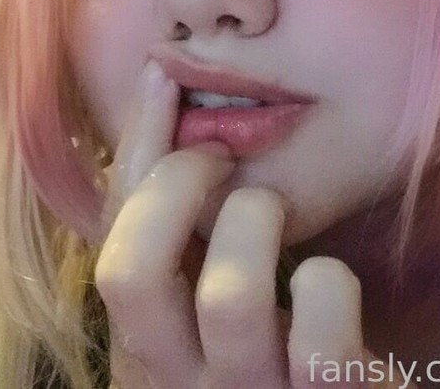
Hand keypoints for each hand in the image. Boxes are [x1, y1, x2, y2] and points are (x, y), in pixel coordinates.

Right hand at [94, 61, 409, 388]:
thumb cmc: (282, 336)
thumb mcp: (217, 279)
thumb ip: (182, 218)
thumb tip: (161, 89)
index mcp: (151, 342)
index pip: (110, 242)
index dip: (132, 152)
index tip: (163, 80)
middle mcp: (184, 377)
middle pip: (128, 276)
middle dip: (173, 185)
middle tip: (220, 155)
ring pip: (229, 299)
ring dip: (255, 219)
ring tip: (276, 211)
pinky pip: (321, 343)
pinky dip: (328, 284)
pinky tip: (329, 281)